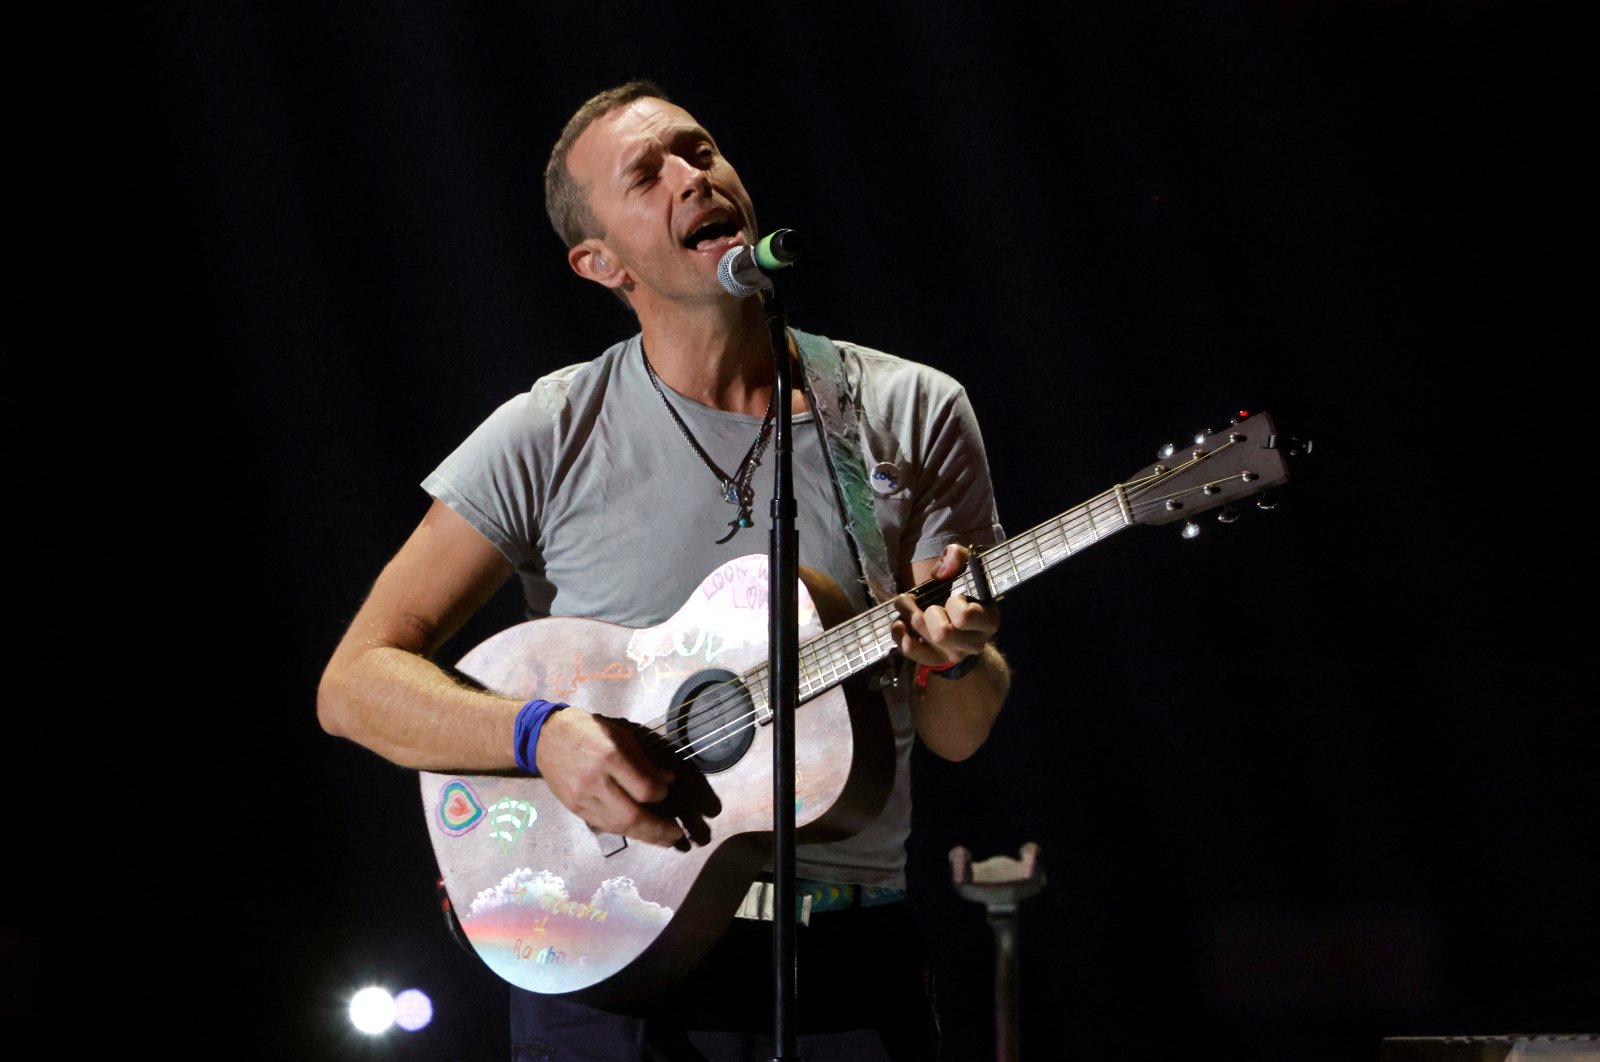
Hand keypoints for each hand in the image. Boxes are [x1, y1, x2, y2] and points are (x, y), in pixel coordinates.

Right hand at [534, 707, 684, 846]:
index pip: (643, 789)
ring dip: (644, 836)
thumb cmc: (586, 729)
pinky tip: (638, 832)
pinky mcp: (573, 808)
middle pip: (631, 816)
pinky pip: (604, 825)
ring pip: (617, 826)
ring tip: (663, 841)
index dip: (661, 794)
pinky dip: (624, 830)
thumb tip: (666, 781)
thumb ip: (642, 760)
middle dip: (658, 830)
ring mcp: (582, 798)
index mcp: (609, 757)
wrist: (543, 736)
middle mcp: (595, 782)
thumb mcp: (619, 734)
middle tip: (676, 835)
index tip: (668, 789)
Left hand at [890, 544, 1000, 668]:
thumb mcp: (963, 568)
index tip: (951, 597)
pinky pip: (911, 653)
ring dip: (908, 618)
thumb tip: (940, 571)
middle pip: (942, 633)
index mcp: (988, 620)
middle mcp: (975, 643)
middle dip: (923, 612)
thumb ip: (956, 557)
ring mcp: (954, 656)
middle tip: (914, 601)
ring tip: (905, 606)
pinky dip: (900, 635)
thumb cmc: (960, 593)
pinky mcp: (935, 662)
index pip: (965, 617)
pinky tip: (900, 624)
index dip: (953, 604)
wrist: (958, 622)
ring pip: (926, 641)